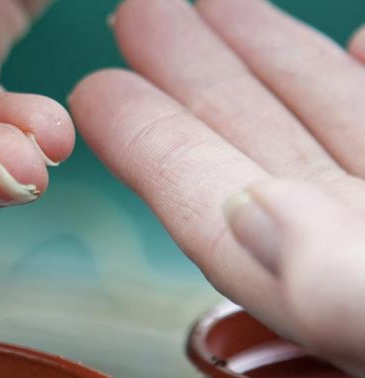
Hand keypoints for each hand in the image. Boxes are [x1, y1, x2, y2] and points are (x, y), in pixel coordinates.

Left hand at [70, 0, 364, 377]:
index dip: (150, 149)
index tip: (93, 92)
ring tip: (218, 2)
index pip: (212, 210)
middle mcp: (354, 252)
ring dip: (271, 65)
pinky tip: (358, 36)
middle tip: (135, 15)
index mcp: (333, 294)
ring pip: (326, 127)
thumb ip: (330, 285)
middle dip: (189, 84)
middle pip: (253, 154)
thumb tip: (248, 212)